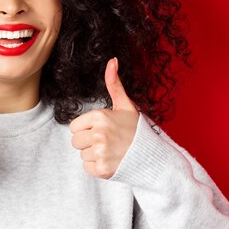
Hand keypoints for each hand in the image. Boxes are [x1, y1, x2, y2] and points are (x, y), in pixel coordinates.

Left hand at [69, 57, 139, 178]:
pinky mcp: (102, 169)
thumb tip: (112, 60)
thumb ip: (114, 84)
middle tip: (107, 142)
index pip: (74, 127)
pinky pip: (87, 167)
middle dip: (88, 142)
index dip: (86, 129)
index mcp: (100, 116)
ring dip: (93, 155)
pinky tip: (111, 161)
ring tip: (111, 151)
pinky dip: (97, 167)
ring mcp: (101, 152)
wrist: (153, 156)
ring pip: (82, 155)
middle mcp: (99, 134)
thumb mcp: (125, 105)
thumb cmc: (136, 129)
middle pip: (75, 141)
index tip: (102, 130)